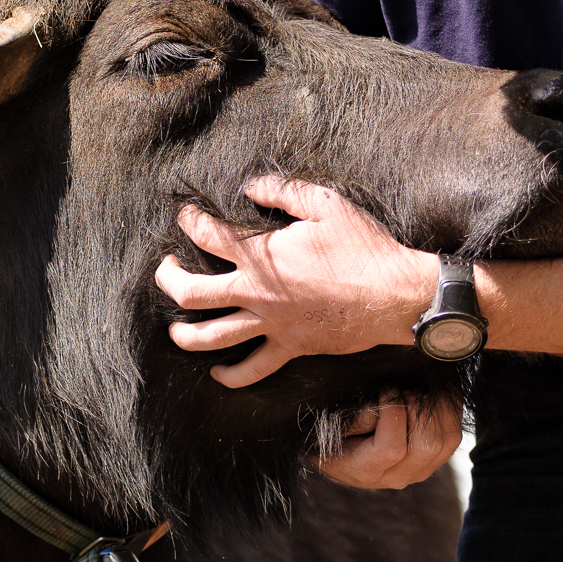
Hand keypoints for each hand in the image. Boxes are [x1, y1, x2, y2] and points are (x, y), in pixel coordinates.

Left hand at [154, 177, 436, 388]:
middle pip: (191, 293)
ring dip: (185, 334)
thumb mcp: (326, 204)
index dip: (190, 222)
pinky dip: (232, 376)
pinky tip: (218, 372)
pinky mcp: (290, 347)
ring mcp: (271, 324)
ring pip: (211, 338)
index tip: (187, 216)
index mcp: (262, 254)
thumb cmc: (364, 247)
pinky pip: (253, 370)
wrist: (395, 295)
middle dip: (168, 279)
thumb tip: (252, 185)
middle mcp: (257, 293)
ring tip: (175, 328)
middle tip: (166, 269)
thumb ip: (283, 191)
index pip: (207, 236)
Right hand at [319, 400, 462, 489]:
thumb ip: (354, 417)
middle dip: (418, 407)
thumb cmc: (332, 433)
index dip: (392, 412)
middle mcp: (397, 477)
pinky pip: (453, 436)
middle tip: (403, 387)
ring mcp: (420, 472)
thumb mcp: (331, 425)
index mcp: (366, 471)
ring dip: (436, 407)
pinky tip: (433, 393)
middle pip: (426, 446)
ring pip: (446, 440)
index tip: (385, 389)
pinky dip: (448, 410)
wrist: (343, 454)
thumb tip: (384, 401)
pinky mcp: (435, 461)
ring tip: (416, 390)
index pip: (392, 449)